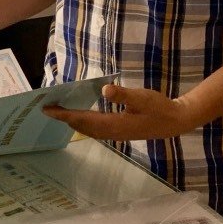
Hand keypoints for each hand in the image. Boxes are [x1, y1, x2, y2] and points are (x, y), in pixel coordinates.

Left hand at [42, 84, 196, 141]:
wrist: (175, 121)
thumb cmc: (159, 108)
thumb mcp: (142, 98)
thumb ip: (124, 94)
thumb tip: (105, 90)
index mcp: (114, 124)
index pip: (82, 119)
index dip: (63, 114)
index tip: (47, 109)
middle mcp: (111, 132)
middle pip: (81, 126)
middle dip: (64, 118)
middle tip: (47, 108)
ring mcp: (116, 133)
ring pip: (88, 129)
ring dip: (73, 121)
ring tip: (59, 111)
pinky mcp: (120, 130)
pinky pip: (95, 128)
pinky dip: (83, 122)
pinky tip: (82, 115)